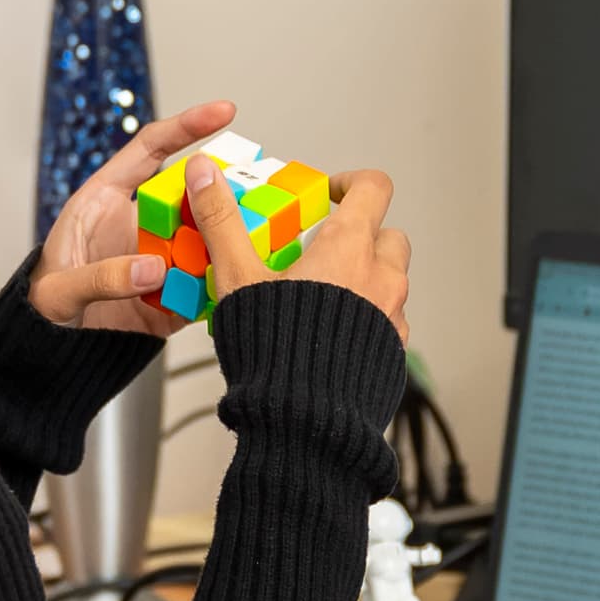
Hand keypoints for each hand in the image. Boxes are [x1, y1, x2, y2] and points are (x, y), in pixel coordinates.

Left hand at [28, 99, 236, 332]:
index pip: (150, 150)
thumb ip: (102, 276)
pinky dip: (222, 288)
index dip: (186, 127)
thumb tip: (155, 268)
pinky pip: (205, 288)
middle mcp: (140, 224)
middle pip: (191, 195)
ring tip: (253, 244)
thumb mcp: (60, 290)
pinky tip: (238, 289)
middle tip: (254, 194)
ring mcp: (160, 257)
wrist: (49, 353)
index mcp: (105, 201)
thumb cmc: (43, 304)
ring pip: (206, 240)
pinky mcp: (173, 296)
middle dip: (223, 192)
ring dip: (228, 242)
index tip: (224, 112)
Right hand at [190, 156, 408, 340]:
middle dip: (361, 236)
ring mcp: (394, 317)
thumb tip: (205, 176)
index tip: (329, 194)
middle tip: (323, 251)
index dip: (352, 183)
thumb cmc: (276, 353)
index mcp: (349, 248)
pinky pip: (389, 323)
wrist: (305, 424)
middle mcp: (382, 278)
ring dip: (366, 280)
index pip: (373, 188)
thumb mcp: (238, 278)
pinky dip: (368, 320)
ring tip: (322, 298)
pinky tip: (331, 336)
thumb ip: (222, 221)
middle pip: (388, 235)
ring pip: (392, 282)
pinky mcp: (394, 353)